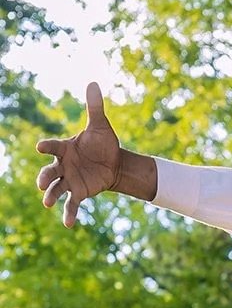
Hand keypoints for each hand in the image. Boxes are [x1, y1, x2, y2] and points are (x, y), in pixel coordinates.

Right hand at [35, 83, 122, 226]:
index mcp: (65, 148)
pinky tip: (68, 224)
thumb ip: (94, 107)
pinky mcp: (78, 192)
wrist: (114, 163)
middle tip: (41, 183)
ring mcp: (69, 180)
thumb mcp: (100, 126)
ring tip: (47, 203)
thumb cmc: (103, 143)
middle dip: (44, 177)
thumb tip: (93, 82)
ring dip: (50, 195)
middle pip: (49, 171)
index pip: (53, 147)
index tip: (40, 147)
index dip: (47, 147)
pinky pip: (72, 204)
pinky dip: (69, 214)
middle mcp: (63, 165)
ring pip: (56, 188)